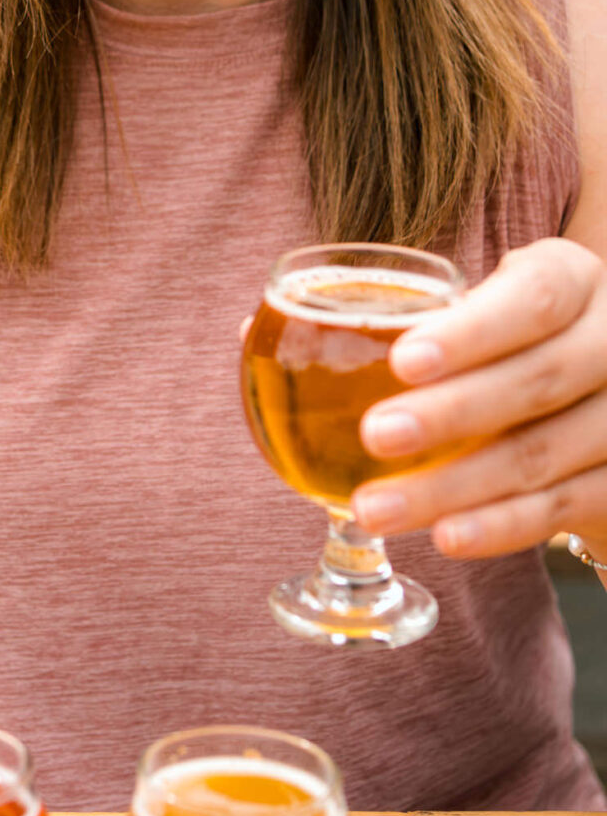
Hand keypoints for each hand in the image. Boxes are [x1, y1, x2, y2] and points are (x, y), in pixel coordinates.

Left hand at [351, 239, 606, 562]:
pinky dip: (500, 526)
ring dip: (454, 486)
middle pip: (540, 378)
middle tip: (376, 436)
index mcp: (572, 278)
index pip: (534, 297)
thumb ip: (381, 320)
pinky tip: (446, 536)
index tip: (402, 361)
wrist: (592, 404)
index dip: (472, 332)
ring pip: (542, 454)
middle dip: (452, 413)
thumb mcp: (469, 315)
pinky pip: (562, 509)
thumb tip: (244, 331)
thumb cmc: (504, 347)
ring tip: (374, 507)